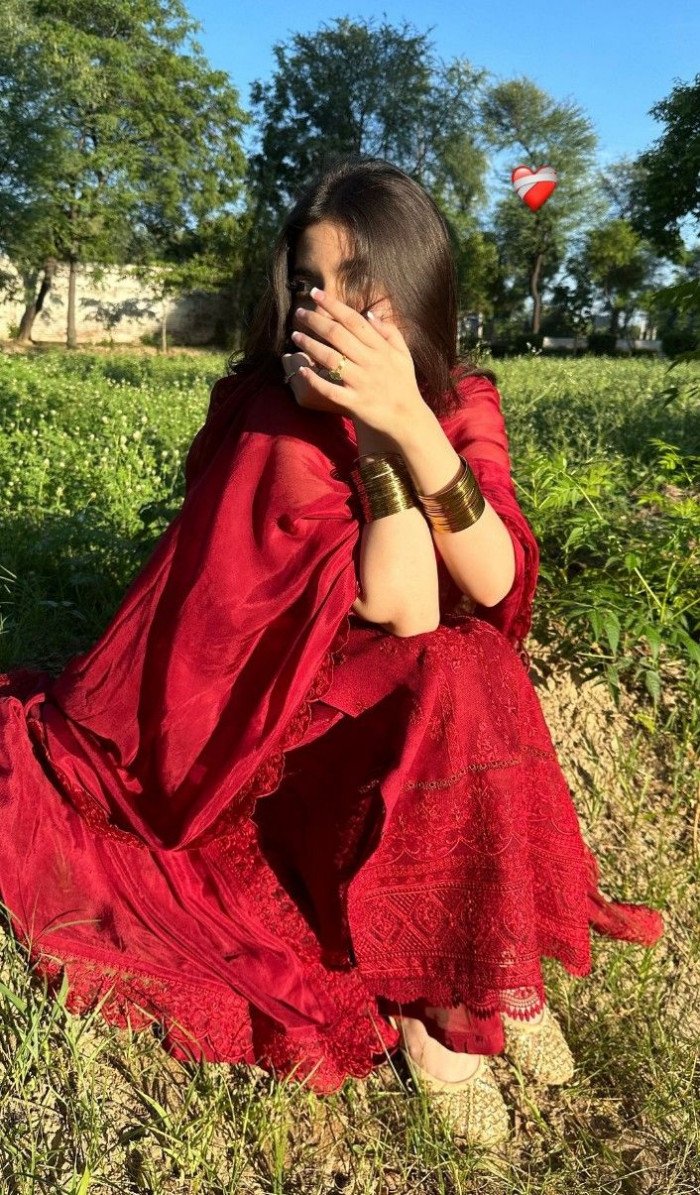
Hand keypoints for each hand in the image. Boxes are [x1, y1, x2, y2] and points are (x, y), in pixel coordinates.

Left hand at [280, 288, 422, 437]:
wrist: (407, 419)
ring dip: (310, 345)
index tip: (315, 294)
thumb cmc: (403, 384)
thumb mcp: (403, 354)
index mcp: (381, 348)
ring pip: (330, 359)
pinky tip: (301, 370)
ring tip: (295, 336)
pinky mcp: (354, 402)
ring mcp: (361, 383)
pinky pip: (330, 389)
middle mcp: (370, 362)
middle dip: (315, 321)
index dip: (333, 305)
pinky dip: (315, 379)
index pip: (353, 320)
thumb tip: (371, 313)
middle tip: (298, 313)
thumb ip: (389, 332)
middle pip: (337, 335)